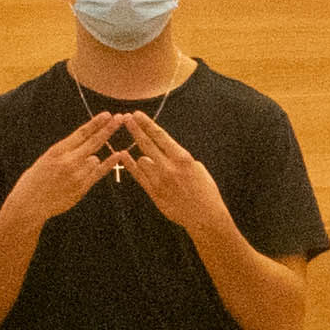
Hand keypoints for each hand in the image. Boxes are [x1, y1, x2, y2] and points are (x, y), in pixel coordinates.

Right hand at [0, 115, 127, 234]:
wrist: (29, 204)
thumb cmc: (36, 180)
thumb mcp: (46, 159)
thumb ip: (66, 152)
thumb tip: (86, 145)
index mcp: (58, 151)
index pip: (81, 133)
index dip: (96, 123)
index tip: (107, 114)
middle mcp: (68, 160)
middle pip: (94, 141)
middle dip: (108, 129)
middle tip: (121, 117)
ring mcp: (77, 174)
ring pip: (95, 159)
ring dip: (91, 161)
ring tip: (70, 173)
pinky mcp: (82, 187)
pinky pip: (99, 172)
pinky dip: (108, 163)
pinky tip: (118, 154)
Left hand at [120, 112, 238, 240]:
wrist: (204, 216)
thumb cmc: (205, 190)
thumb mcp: (197, 167)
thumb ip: (178, 157)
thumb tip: (164, 150)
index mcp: (182, 158)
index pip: (160, 136)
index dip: (147, 124)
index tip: (137, 114)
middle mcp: (168, 167)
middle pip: (147, 144)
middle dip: (136, 129)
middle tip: (126, 118)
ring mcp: (159, 180)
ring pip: (142, 160)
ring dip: (141, 155)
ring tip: (145, 155)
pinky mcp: (154, 192)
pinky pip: (138, 176)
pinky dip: (130, 165)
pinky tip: (123, 155)